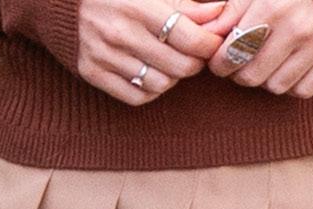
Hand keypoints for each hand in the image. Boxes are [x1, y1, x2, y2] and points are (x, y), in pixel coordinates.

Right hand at [78, 0, 227, 103]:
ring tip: (169, 59)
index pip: (188, 36)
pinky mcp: (92, 73)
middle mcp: (118, 32)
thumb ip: (185, 3)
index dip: (209, 43)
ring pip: (161, 84)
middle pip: (180, 66)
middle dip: (195, 62)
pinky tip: (151, 72)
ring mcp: (103, 56)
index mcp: (136, 5)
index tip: (213, 41)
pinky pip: (137, 96)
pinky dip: (152, 89)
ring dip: (173, 76)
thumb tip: (220, 13)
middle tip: (194, 52)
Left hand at [206, 0, 312, 96]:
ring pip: (275, 87)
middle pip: (251, 76)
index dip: (219, 62)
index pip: (233, 53)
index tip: (219, 59)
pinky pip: (302, 91)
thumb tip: (205, 35)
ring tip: (267, 59)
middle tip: (242, 61)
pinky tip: (289, 65)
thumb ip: (228, 12)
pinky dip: (292, 84)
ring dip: (266, 78)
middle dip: (240, 73)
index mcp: (274, 5)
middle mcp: (298, 27)